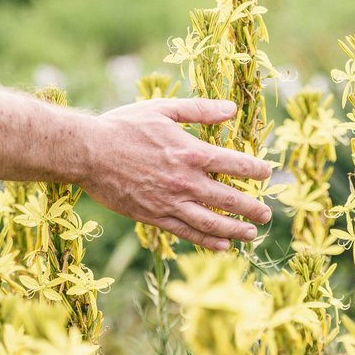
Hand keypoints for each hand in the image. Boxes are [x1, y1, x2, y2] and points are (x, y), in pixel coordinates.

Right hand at [79, 98, 271, 250]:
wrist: (87, 153)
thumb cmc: (124, 126)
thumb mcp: (163, 109)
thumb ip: (199, 110)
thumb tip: (232, 109)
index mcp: (191, 152)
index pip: (235, 165)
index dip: (256, 170)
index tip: (267, 173)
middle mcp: (185, 181)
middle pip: (229, 199)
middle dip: (252, 208)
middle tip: (267, 214)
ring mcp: (169, 202)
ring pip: (211, 222)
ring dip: (236, 230)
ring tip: (252, 234)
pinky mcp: (154, 216)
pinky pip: (186, 232)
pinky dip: (207, 241)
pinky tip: (223, 245)